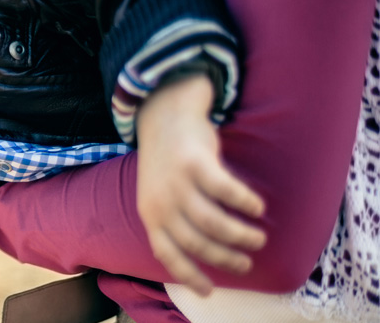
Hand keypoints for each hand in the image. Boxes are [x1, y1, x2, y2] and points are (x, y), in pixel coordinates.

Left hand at [136, 74, 266, 295]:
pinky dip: (245, 203)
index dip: (189, 275)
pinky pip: (226, 191)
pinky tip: (257, 207)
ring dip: (240, 235)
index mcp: (150, 215)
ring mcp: (177, 183)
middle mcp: (161, 203)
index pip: (168, 254)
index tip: (210, 292)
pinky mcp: (195, 164)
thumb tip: (200, 254)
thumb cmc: (167, 164)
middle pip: (197, 243)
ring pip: (214, 223)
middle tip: (247, 263)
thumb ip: (172, 221)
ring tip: (258, 238)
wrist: (163, 117)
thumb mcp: (158, 195)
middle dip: (226, 259)